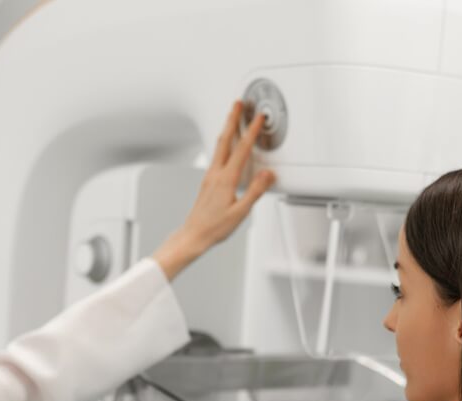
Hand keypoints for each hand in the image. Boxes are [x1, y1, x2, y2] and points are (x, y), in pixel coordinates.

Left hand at [152, 101, 276, 279]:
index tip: (257, 118)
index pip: (241, 150)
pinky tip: (226, 145)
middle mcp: (216, 174)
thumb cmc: (215, 227)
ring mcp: (210, 176)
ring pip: (219, 145)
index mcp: (226, 179)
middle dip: (232, 119)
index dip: (251, 132)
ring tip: (232, 117)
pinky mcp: (208, 181)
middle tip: (238, 103)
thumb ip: (255, 191)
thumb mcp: (240, 212)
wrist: (193, 235)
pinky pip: (217, 155)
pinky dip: (224, 143)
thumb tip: (267, 175)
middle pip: (225, 139)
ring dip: (227, 129)